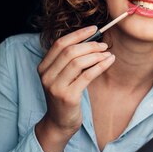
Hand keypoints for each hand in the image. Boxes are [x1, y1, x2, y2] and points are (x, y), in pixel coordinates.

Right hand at [36, 26, 114, 151]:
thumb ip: (70, 60)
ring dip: (96, 55)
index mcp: (43, 67)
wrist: (59, 123)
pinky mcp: (68, 97)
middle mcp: (46, 76)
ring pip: (77, 62)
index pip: (59, 44)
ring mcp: (56, 87)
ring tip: (107, 53)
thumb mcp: (62, 76)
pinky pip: (86, 76)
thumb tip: (91, 40)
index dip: (77, 34)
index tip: (93, 29)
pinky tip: (109, 61)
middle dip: (89, 45)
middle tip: (104, 45)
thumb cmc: (65, 96)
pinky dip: (100, 66)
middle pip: (69, 51)